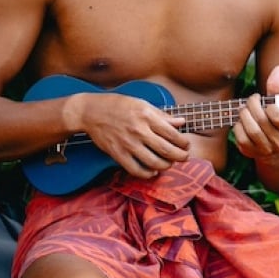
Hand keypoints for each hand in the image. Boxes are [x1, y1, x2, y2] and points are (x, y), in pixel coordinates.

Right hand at [74, 91, 189, 178]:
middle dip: (180, 156)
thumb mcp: (141, 103)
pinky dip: (147, 174)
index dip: (183, 142)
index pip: (172, 133)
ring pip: (154, 162)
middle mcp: (139, 130)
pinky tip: (153, 171)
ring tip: (169, 163)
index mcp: (146, 116)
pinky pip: (136, 170)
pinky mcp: (118, 154)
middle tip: (184, 157)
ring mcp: (128, 144)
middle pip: (167, 150)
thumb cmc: (117, 105)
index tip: (186, 145)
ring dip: (166, 166)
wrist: (91, 111)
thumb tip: (181, 122)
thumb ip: (162, 115)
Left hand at [233, 65, 278, 159]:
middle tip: (252, 99)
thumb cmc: (275, 120)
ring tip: (245, 108)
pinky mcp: (250, 153)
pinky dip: (238, 126)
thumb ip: (278, 88)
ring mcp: (265, 150)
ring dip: (244, 114)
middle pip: (261, 120)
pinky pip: (241, 138)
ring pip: (251, 130)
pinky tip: (242, 121)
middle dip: (253, 105)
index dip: (270, 105)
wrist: (274, 147)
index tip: (266, 101)